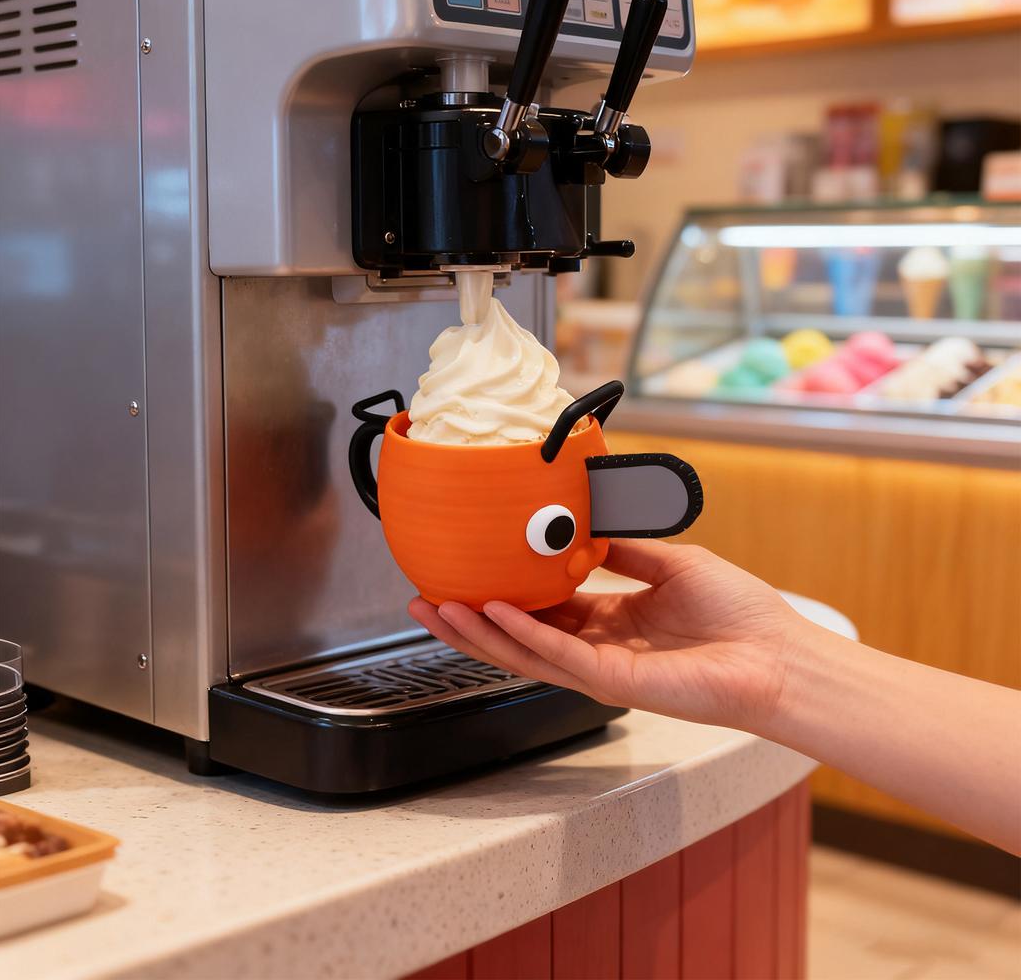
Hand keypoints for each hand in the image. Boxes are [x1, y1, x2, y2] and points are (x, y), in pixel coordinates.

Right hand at [408, 539, 816, 732]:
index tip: (469, 570)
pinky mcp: (615, 683)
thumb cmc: (741, 613)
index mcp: (613, 621)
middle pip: (520, 635)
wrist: (781, 655)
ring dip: (479, 632)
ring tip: (436, 610)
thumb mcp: (674, 561)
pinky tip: (494, 613)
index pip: (544, 607)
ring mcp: (603, 669)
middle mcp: (600, 647)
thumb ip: (626, 547)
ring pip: (526, 653)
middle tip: (425, 597)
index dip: (504, 591)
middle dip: (471, 619)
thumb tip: (587, 522)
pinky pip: (558, 656)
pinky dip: (523, 634)